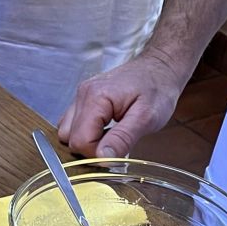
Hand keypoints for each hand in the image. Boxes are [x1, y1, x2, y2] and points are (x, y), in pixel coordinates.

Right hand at [57, 51, 185, 157]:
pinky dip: (85, 132)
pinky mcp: (84, 99)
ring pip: (67, 131)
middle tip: (117, 144)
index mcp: (95, 97)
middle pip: (69, 137)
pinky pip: (72, 123)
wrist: (159, 68)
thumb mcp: (147, 118)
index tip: (118, 153)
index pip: (80, 141)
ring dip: (86, 141)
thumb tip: (102, 157)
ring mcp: (81, 95)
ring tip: (110, 136)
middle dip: (91, 149)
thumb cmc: (157, 89)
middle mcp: (83, 94)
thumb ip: (123, 138)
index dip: (98, 154)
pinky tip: (104, 130)